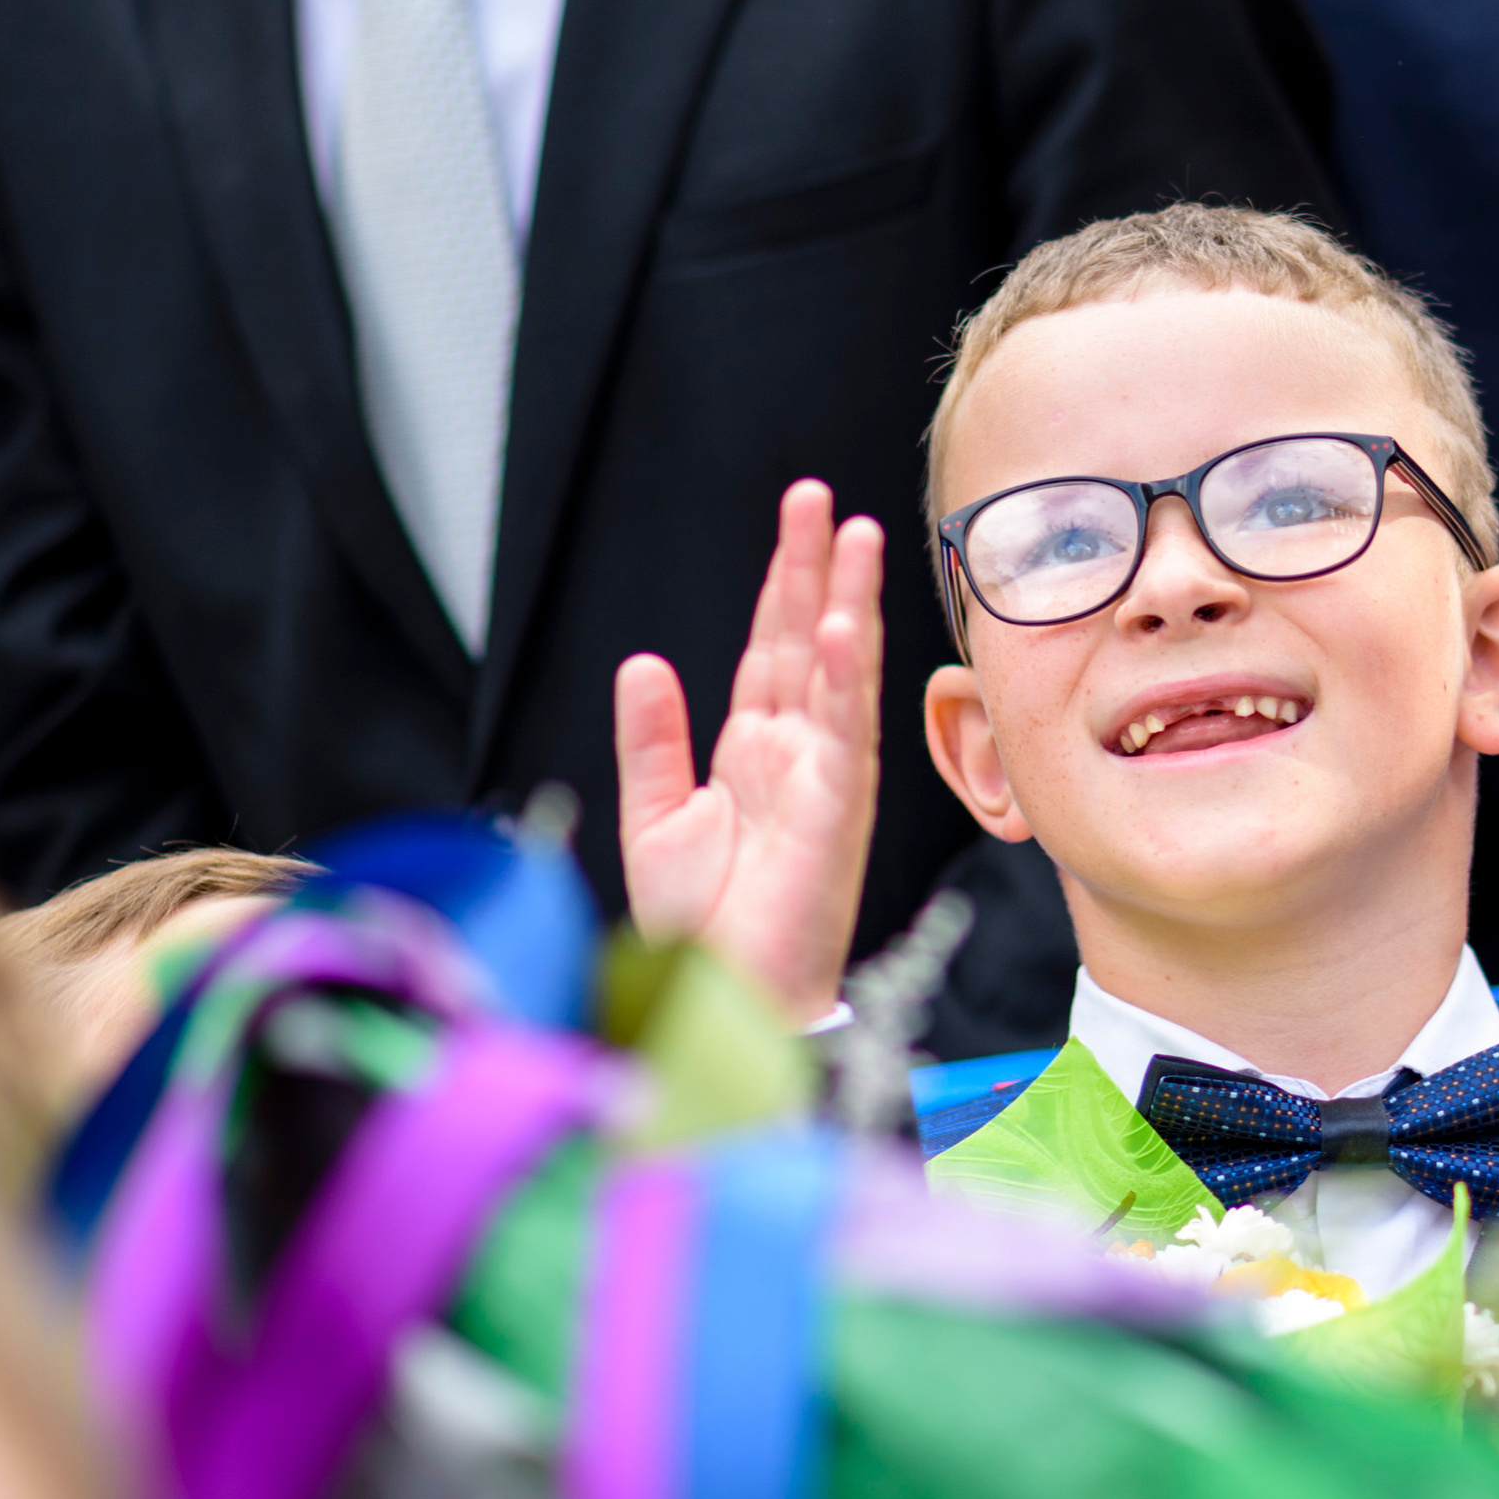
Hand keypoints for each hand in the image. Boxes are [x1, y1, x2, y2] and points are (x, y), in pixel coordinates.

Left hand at [615, 482, 884, 1026]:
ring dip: (847, 605)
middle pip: (806, 643)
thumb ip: (651, 741)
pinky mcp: (834, 813)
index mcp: (751, 751)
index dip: (783, 583)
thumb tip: (643, 662)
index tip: (800, 519)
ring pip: (838, 675)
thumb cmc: (700, 927)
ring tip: (855, 538)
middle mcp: (794, 755)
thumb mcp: (655, 819)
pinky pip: (843, 735)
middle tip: (824, 500)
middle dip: (817, 569)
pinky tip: (838, 632)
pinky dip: (841, 683)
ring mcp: (821, 779)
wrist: (717, 997)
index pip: (769, 649)